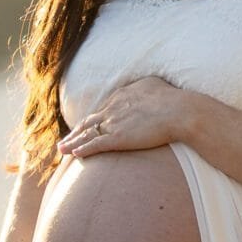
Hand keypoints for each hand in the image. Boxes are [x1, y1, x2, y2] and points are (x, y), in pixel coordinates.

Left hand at [58, 76, 191, 157]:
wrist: (179, 111)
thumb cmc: (172, 99)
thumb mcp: (154, 85)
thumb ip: (144, 88)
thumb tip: (143, 87)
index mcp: (121, 96)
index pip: (102, 111)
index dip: (92, 121)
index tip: (84, 128)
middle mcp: (113, 108)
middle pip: (89, 122)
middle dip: (75, 133)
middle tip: (65, 141)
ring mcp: (113, 123)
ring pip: (86, 134)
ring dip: (72, 143)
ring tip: (61, 150)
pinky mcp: (117, 138)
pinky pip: (95, 145)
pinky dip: (83, 150)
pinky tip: (74, 155)